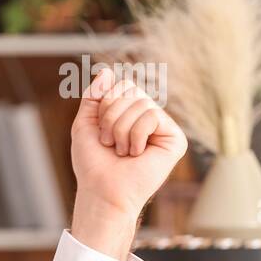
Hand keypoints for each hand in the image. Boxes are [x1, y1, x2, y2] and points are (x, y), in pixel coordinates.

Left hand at [70, 65, 187, 220]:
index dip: (105, 103)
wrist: (102, 189)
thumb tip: (106, 71)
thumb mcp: (85, 124)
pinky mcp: (175, 139)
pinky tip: (136, 153)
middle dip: (110, 117)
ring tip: (121, 151)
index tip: (100, 131)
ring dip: (120, 130)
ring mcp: (163, 127)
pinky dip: (135, 135)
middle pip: (131, 89)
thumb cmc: (93, 163)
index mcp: (130, 113)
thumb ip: (94, 97)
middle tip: (109, 143)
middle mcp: (149, 117)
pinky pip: (152, 115)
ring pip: (140, 103)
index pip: (123, 85)